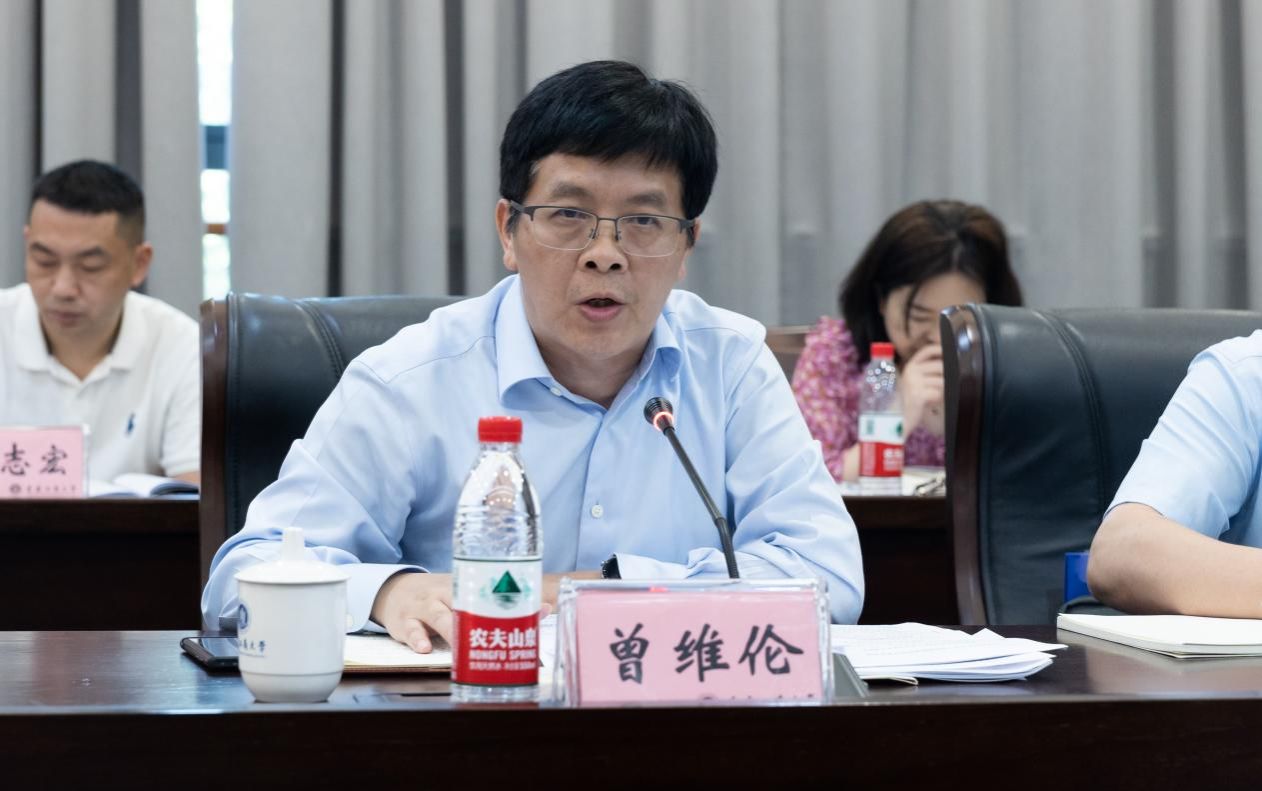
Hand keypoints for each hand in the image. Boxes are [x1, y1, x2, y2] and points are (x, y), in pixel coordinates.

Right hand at [371, 570, 597, 653]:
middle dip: (484, 617)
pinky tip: (425, 649)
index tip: (541, 609)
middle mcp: (445, 593)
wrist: (395, 590)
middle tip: (502, 631)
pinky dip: (418, 639)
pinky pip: (411, 629)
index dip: (517, 600)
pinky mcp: (404, 621)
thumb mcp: (464, 595)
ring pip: (437, 615)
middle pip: (465, 602)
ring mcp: (423, 606)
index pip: (493, 589)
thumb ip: (496, 604)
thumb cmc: (440, 597)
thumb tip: (544, 609)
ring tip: (461, 643)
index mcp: (466, 586)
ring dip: (450, 629)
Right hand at [899, 344, 944, 436]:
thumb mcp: (914, 382)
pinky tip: (929, 402)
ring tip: (932, 397)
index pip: (927, 351)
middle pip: (940, 366)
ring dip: (941, 390)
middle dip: (946, 376)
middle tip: (942, 385)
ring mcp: (914, 382)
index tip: (950, 353)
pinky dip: (937, 398)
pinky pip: (938, 393)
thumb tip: (947, 366)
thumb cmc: (907, 401)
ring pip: (941, 381)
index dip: (940, 350)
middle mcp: (911, 371)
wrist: (895, 418)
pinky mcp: (918, 394)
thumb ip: (926, 373)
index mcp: (910, 366)